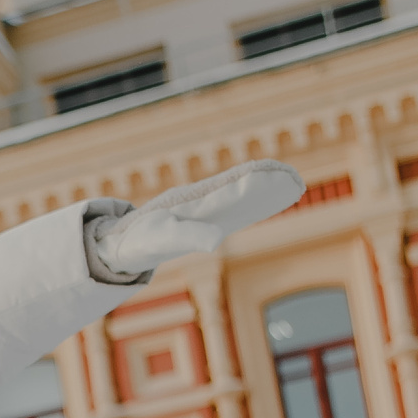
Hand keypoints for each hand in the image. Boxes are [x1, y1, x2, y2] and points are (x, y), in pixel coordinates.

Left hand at [91, 160, 304, 277]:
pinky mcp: (202, 219)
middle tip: (296, 180)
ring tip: (293, 186)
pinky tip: (268, 203)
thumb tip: (216, 241)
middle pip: (240, 185)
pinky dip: (253, 202)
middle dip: (268, 180)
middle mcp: (202, 199)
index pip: (232, 185)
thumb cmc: (142, 238)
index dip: (257, 181)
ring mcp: (203, 208)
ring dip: (264, 190)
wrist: (121, 239)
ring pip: (239, 194)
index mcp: (194, 200)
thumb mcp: (163, 239)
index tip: (282, 176)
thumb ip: (190, 237)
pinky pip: (232, 207)